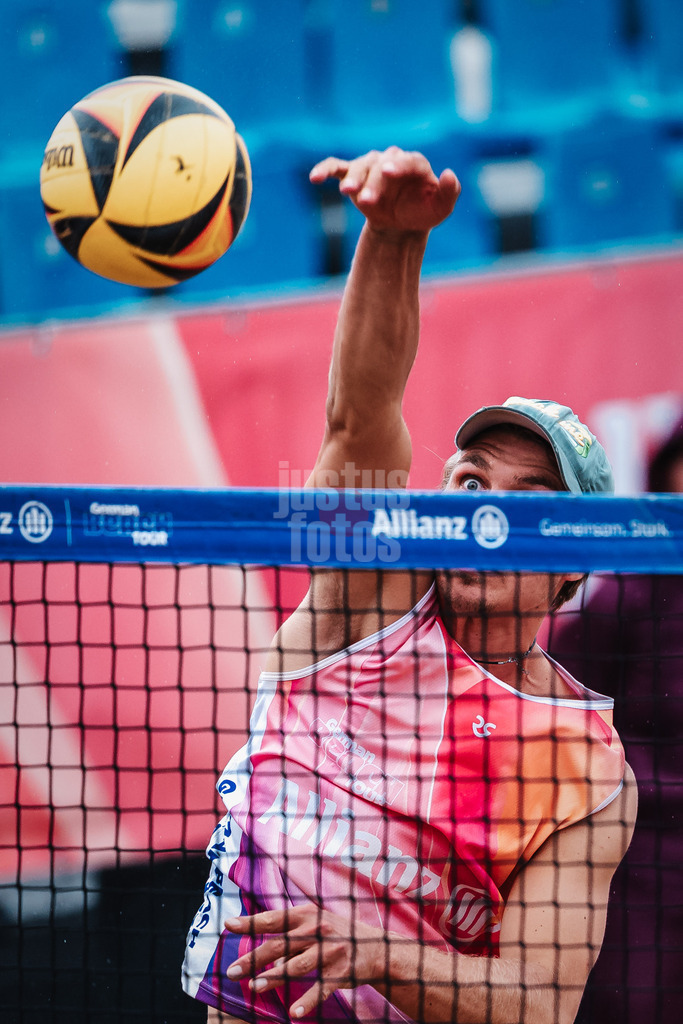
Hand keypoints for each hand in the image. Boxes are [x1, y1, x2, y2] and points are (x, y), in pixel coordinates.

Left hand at [224, 905, 386, 1017]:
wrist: (375, 947)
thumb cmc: (336, 933)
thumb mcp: (314, 924)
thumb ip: (290, 934)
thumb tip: (264, 950)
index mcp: (306, 915)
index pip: (273, 918)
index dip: (251, 921)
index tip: (229, 925)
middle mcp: (317, 930)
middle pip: (279, 945)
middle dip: (254, 959)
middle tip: (232, 971)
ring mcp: (330, 951)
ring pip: (296, 965)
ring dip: (274, 977)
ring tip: (255, 987)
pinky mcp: (341, 973)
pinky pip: (321, 989)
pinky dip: (307, 1001)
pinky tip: (294, 1013)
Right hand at [310, 147, 459, 235]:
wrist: (401, 225)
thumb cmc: (422, 213)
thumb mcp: (440, 209)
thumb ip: (448, 193)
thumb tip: (449, 174)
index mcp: (414, 164)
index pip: (407, 160)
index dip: (398, 165)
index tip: (388, 171)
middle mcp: (391, 159)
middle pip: (380, 164)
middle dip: (373, 182)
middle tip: (367, 201)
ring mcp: (371, 166)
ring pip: (359, 166)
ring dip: (353, 179)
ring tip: (347, 193)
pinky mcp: (353, 175)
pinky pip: (337, 168)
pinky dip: (325, 170)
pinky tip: (314, 178)